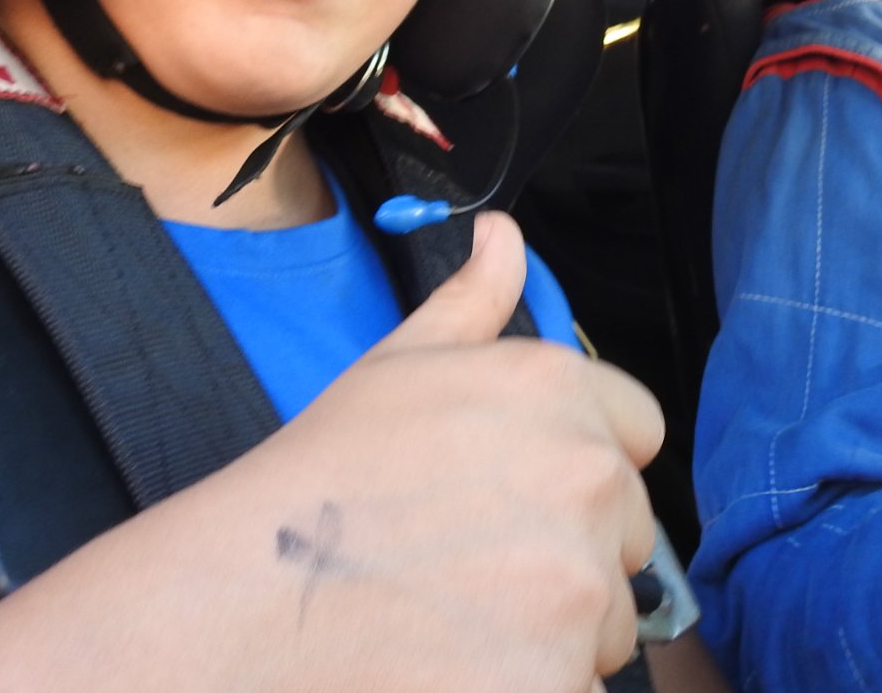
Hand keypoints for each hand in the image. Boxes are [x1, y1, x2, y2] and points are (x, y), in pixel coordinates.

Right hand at [0, 211, 664, 692]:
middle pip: (627, 532)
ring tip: (454, 623)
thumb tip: (504, 235)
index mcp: (555, 391)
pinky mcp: (557, 679)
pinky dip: (532, 683)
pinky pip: (578, 687)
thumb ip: (473, 300)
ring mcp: (577, 587)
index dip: (578, 465)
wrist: (243, 606)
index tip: (513, 495)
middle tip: (468, 567)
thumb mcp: (395, 369)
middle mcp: (585, 478)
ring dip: (554, 632)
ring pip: (607, 622)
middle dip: (567, 552)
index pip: (638, 431)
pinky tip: (459, 668)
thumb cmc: (316, 488)